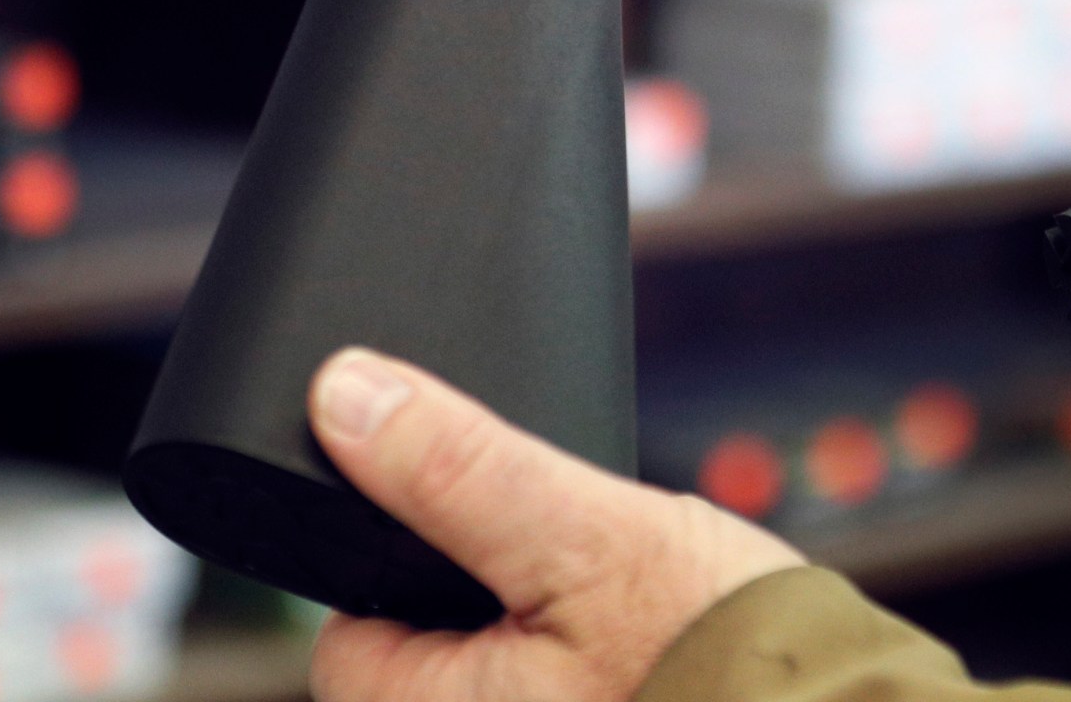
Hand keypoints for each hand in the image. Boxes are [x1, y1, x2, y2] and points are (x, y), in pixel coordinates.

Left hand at [305, 347, 804, 701]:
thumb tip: (346, 397)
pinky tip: (653, 642)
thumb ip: (460, 468)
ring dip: (560, 623)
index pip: (350, 632)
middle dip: (504, 595)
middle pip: (435, 649)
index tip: (499, 539)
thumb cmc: (724, 651)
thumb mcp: (586, 533)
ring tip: (634, 609)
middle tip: (590, 577)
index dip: (416, 560)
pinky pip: (573, 683)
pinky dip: (605, 659)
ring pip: (512, 664)